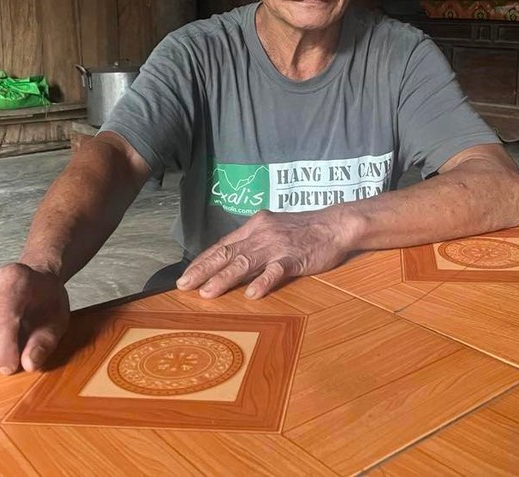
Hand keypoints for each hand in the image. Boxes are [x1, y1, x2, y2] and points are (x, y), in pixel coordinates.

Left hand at [176, 210, 354, 298]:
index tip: (186, 274)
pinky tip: (252, 294)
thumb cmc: (305, 229)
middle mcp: (262, 234)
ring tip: (207, 293)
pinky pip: (276, 271)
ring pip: (245, 262)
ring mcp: (278, 246)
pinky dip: (263, 282)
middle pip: (227, 253)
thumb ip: (254, 241)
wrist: (335, 224)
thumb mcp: (274, 228)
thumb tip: (231, 258)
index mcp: (255, 226)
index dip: (203, 260)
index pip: (223, 245)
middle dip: (203, 270)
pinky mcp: (295, 258)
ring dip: (224, 278)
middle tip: (184, 285)